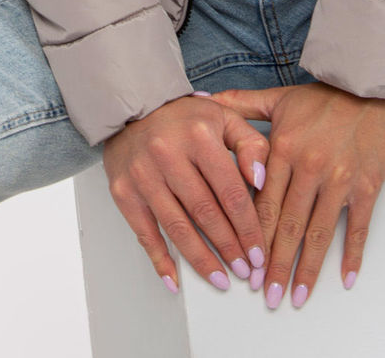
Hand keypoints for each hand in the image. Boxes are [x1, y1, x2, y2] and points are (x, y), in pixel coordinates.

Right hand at [102, 92, 270, 293]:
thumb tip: (260, 181)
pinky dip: (160, 260)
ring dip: (201, 259)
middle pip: (205, 214)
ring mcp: (143, 175)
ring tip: (219, 278)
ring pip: (177, 228)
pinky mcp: (123, 191)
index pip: (230, 192)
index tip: (258, 251)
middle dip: (228, 247)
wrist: (134, 106)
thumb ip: (250, 145)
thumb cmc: (183, 117)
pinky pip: (144, 234)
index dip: (248, 227)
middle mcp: (168, 154)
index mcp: (199, 136)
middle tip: (244, 271)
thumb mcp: (224, 117)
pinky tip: (175, 278)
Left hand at [209, 82, 384, 307]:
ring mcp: (339, 178)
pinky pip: (358, 226)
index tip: (244, 266)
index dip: (251, 238)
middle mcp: (309, 166)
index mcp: (282, 148)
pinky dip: (353, 255)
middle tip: (266, 295)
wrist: (371, 84)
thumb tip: (203, 101)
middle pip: (287, 226)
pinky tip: (346, 278)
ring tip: (295, 296)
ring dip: (307, 269)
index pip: (262, 203)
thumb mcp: (279, 98)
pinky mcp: (367, 184)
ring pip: (319, 233)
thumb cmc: (326, 95)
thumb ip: (239, 105)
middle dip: (274, 264)